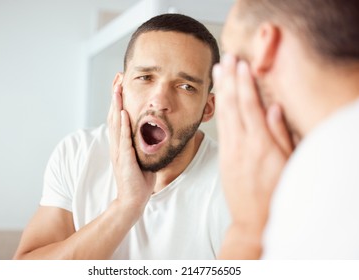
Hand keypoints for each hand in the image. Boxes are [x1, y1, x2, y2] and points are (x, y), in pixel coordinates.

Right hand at [107, 84, 155, 211]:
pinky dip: (123, 126)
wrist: (133, 199)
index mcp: (120, 143)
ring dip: (116, 105)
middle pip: (113, 115)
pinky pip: (124, 140)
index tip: (120, 84)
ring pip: (116, 124)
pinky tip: (123, 113)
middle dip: (115, 95)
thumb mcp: (140, 156)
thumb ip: (141, 143)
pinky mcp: (125, 159)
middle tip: (117, 78)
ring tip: (117, 89)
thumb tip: (150, 130)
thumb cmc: (138, 179)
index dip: (118, 99)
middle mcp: (117, 144)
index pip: (118, 116)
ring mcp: (119, 151)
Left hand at [213, 55, 292, 250]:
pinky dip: (218, 109)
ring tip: (218, 71)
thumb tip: (273, 108)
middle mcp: (241, 145)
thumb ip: (280, 134)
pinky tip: (217, 98)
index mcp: (259, 144)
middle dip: (228, 79)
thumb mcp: (287, 165)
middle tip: (225, 58)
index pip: (249, 105)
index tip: (240, 64)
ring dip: (220, 90)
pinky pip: (220, 128)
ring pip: (223, 114)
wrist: (252, 221)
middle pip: (232, 105)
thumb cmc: (275, 194)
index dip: (244, 82)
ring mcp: (229, 151)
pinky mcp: (223, 158)